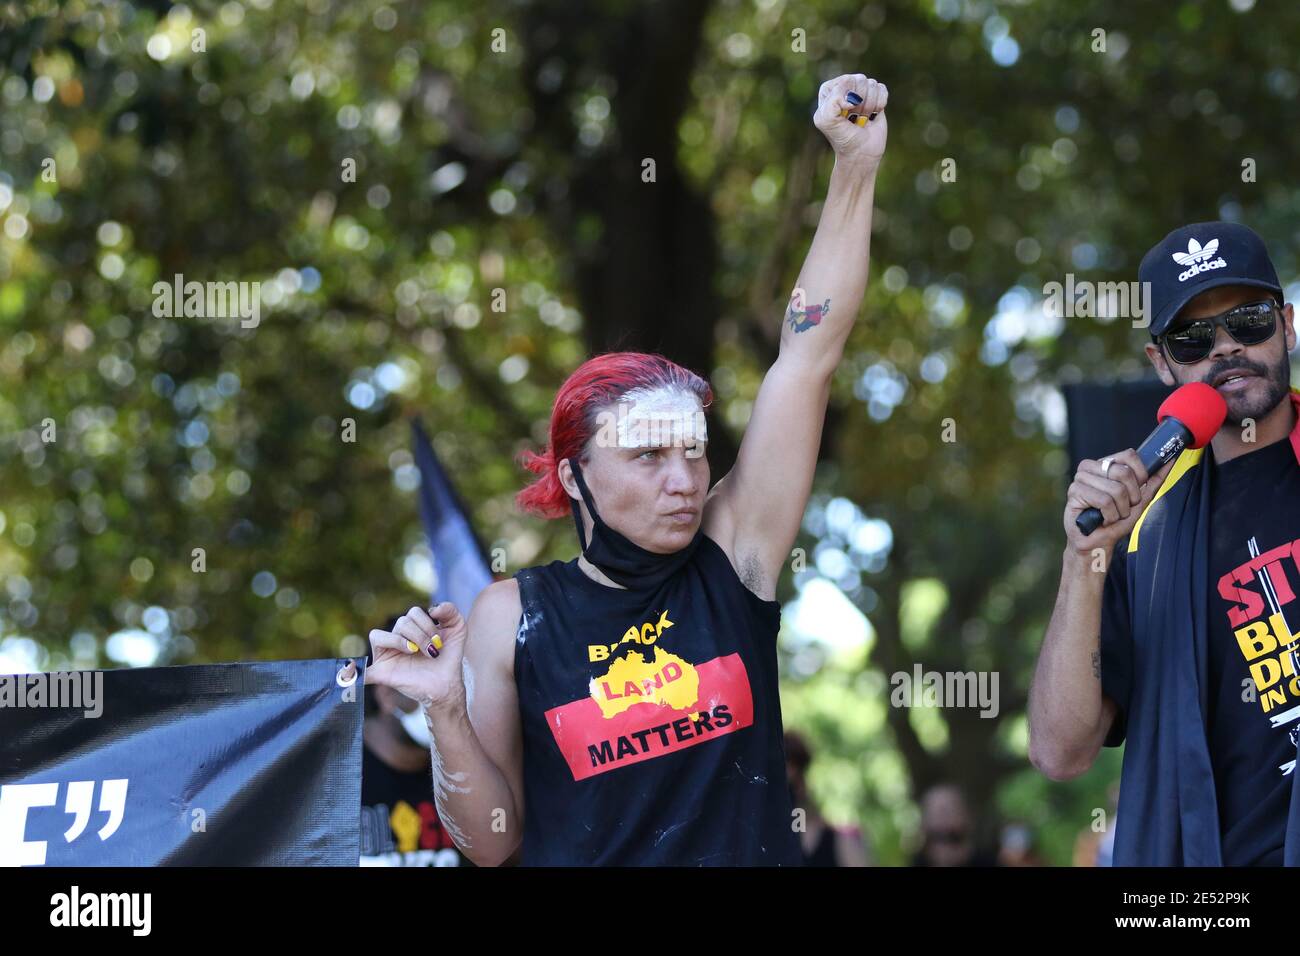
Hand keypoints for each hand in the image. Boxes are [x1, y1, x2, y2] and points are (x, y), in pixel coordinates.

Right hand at [343, 602, 468, 713]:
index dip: (427, 624)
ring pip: (379, 635)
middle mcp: (397, 639)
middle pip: (400, 622)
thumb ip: (451, 612)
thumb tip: (434, 608)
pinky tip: (352, 673)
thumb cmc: (449, 656)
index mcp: (412, 628)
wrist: (447, 684)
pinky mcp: (382, 673)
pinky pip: (363, 671)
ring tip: (414, 652)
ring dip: (400, 640)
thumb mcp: (457, 629)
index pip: (412, 613)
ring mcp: (387, 655)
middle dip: (420, 634)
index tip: (440, 641)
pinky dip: (354, 671)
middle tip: (432, 650)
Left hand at [814, 73, 887, 171]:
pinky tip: (872, 115)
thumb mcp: (827, 121)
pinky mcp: (877, 97)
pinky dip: (879, 104)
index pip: (843, 81)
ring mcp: (862, 92)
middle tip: (853, 117)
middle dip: (859, 102)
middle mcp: (845, 89)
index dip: (847, 96)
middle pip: (859, 80)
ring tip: (861, 118)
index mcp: (829, 91)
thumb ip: (832, 100)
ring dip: (868, 105)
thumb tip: (852, 97)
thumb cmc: (842, 137)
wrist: (861, 153)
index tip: (844, 112)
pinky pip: (882, 89)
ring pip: (871, 84)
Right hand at [1064, 450, 1174, 555]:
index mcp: (1105, 464)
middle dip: (1131, 497)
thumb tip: (1168, 461)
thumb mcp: (1140, 499)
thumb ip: (1153, 480)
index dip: (1140, 474)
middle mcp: (1090, 467)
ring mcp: (1080, 479)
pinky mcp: (1074, 492)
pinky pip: (1104, 501)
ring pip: (1116, 489)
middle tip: (1122, 507)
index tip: (1138, 490)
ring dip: (1120, 510)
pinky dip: (1110, 516)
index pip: (1129, 455)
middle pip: (1123, 473)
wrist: (1098, 542)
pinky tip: (1103, 519)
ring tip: (1112, 515)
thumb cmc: (1116, 520)